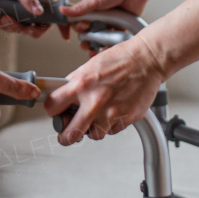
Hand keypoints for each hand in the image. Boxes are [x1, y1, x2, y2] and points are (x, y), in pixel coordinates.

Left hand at [0, 0, 58, 39]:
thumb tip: (40, 12)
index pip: (54, 9)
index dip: (60, 22)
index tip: (64, 35)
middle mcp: (31, 5)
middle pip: (41, 25)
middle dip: (30, 29)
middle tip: (21, 27)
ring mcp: (20, 13)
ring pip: (24, 29)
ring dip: (13, 26)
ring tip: (3, 17)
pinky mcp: (9, 18)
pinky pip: (11, 29)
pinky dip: (3, 25)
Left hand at [44, 37, 165, 146]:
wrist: (147, 61)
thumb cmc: (121, 60)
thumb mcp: (89, 66)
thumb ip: (74, 83)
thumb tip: (63, 96)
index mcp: (81, 85)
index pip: (52, 106)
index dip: (51, 110)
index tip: (54, 112)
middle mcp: (95, 101)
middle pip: (70, 134)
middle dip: (64, 137)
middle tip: (65, 135)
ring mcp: (111, 113)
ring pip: (93, 135)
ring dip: (91, 130)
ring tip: (95, 118)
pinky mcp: (126, 119)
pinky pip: (112, 131)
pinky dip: (109, 125)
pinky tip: (112, 112)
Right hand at [60, 0, 154, 50]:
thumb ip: (79, 8)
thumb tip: (62, 10)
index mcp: (89, 9)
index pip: (78, 22)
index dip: (77, 29)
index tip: (79, 31)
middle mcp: (98, 17)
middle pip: (88, 33)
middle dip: (85, 40)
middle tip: (87, 43)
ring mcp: (109, 23)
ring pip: (100, 39)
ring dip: (96, 46)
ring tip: (95, 51)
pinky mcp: (120, 27)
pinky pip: (113, 40)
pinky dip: (110, 45)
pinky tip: (108, 49)